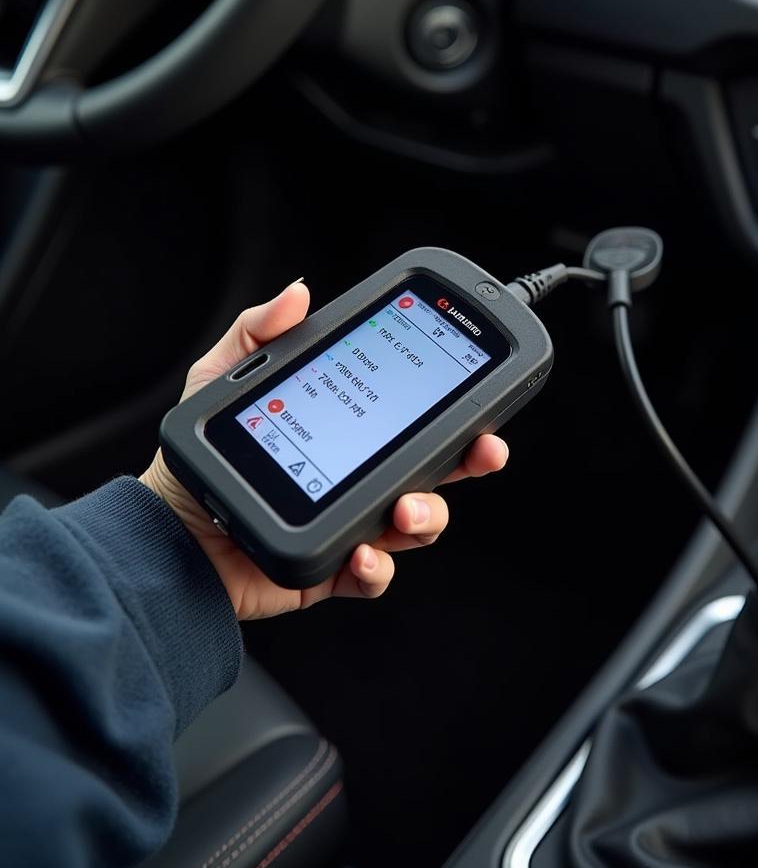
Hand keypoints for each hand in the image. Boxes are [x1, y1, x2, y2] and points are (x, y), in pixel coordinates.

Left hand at [141, 281, 508, 620]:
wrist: (163, 532)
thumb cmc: (199, 457)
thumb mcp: (221, 377)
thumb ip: (259, 330)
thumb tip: (298, 292)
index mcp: (349, 431)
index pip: (414, 414)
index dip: (455, 405)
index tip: (480, 388)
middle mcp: (359, 476)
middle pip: (437, 469)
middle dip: (471, 459)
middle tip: (483, 449)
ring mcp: (350, 524)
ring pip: (418, 524)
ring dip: (427, 517)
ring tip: (405, 511)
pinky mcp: (331, 567)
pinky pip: (373, 575)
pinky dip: (378, 570)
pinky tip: (362, 555)